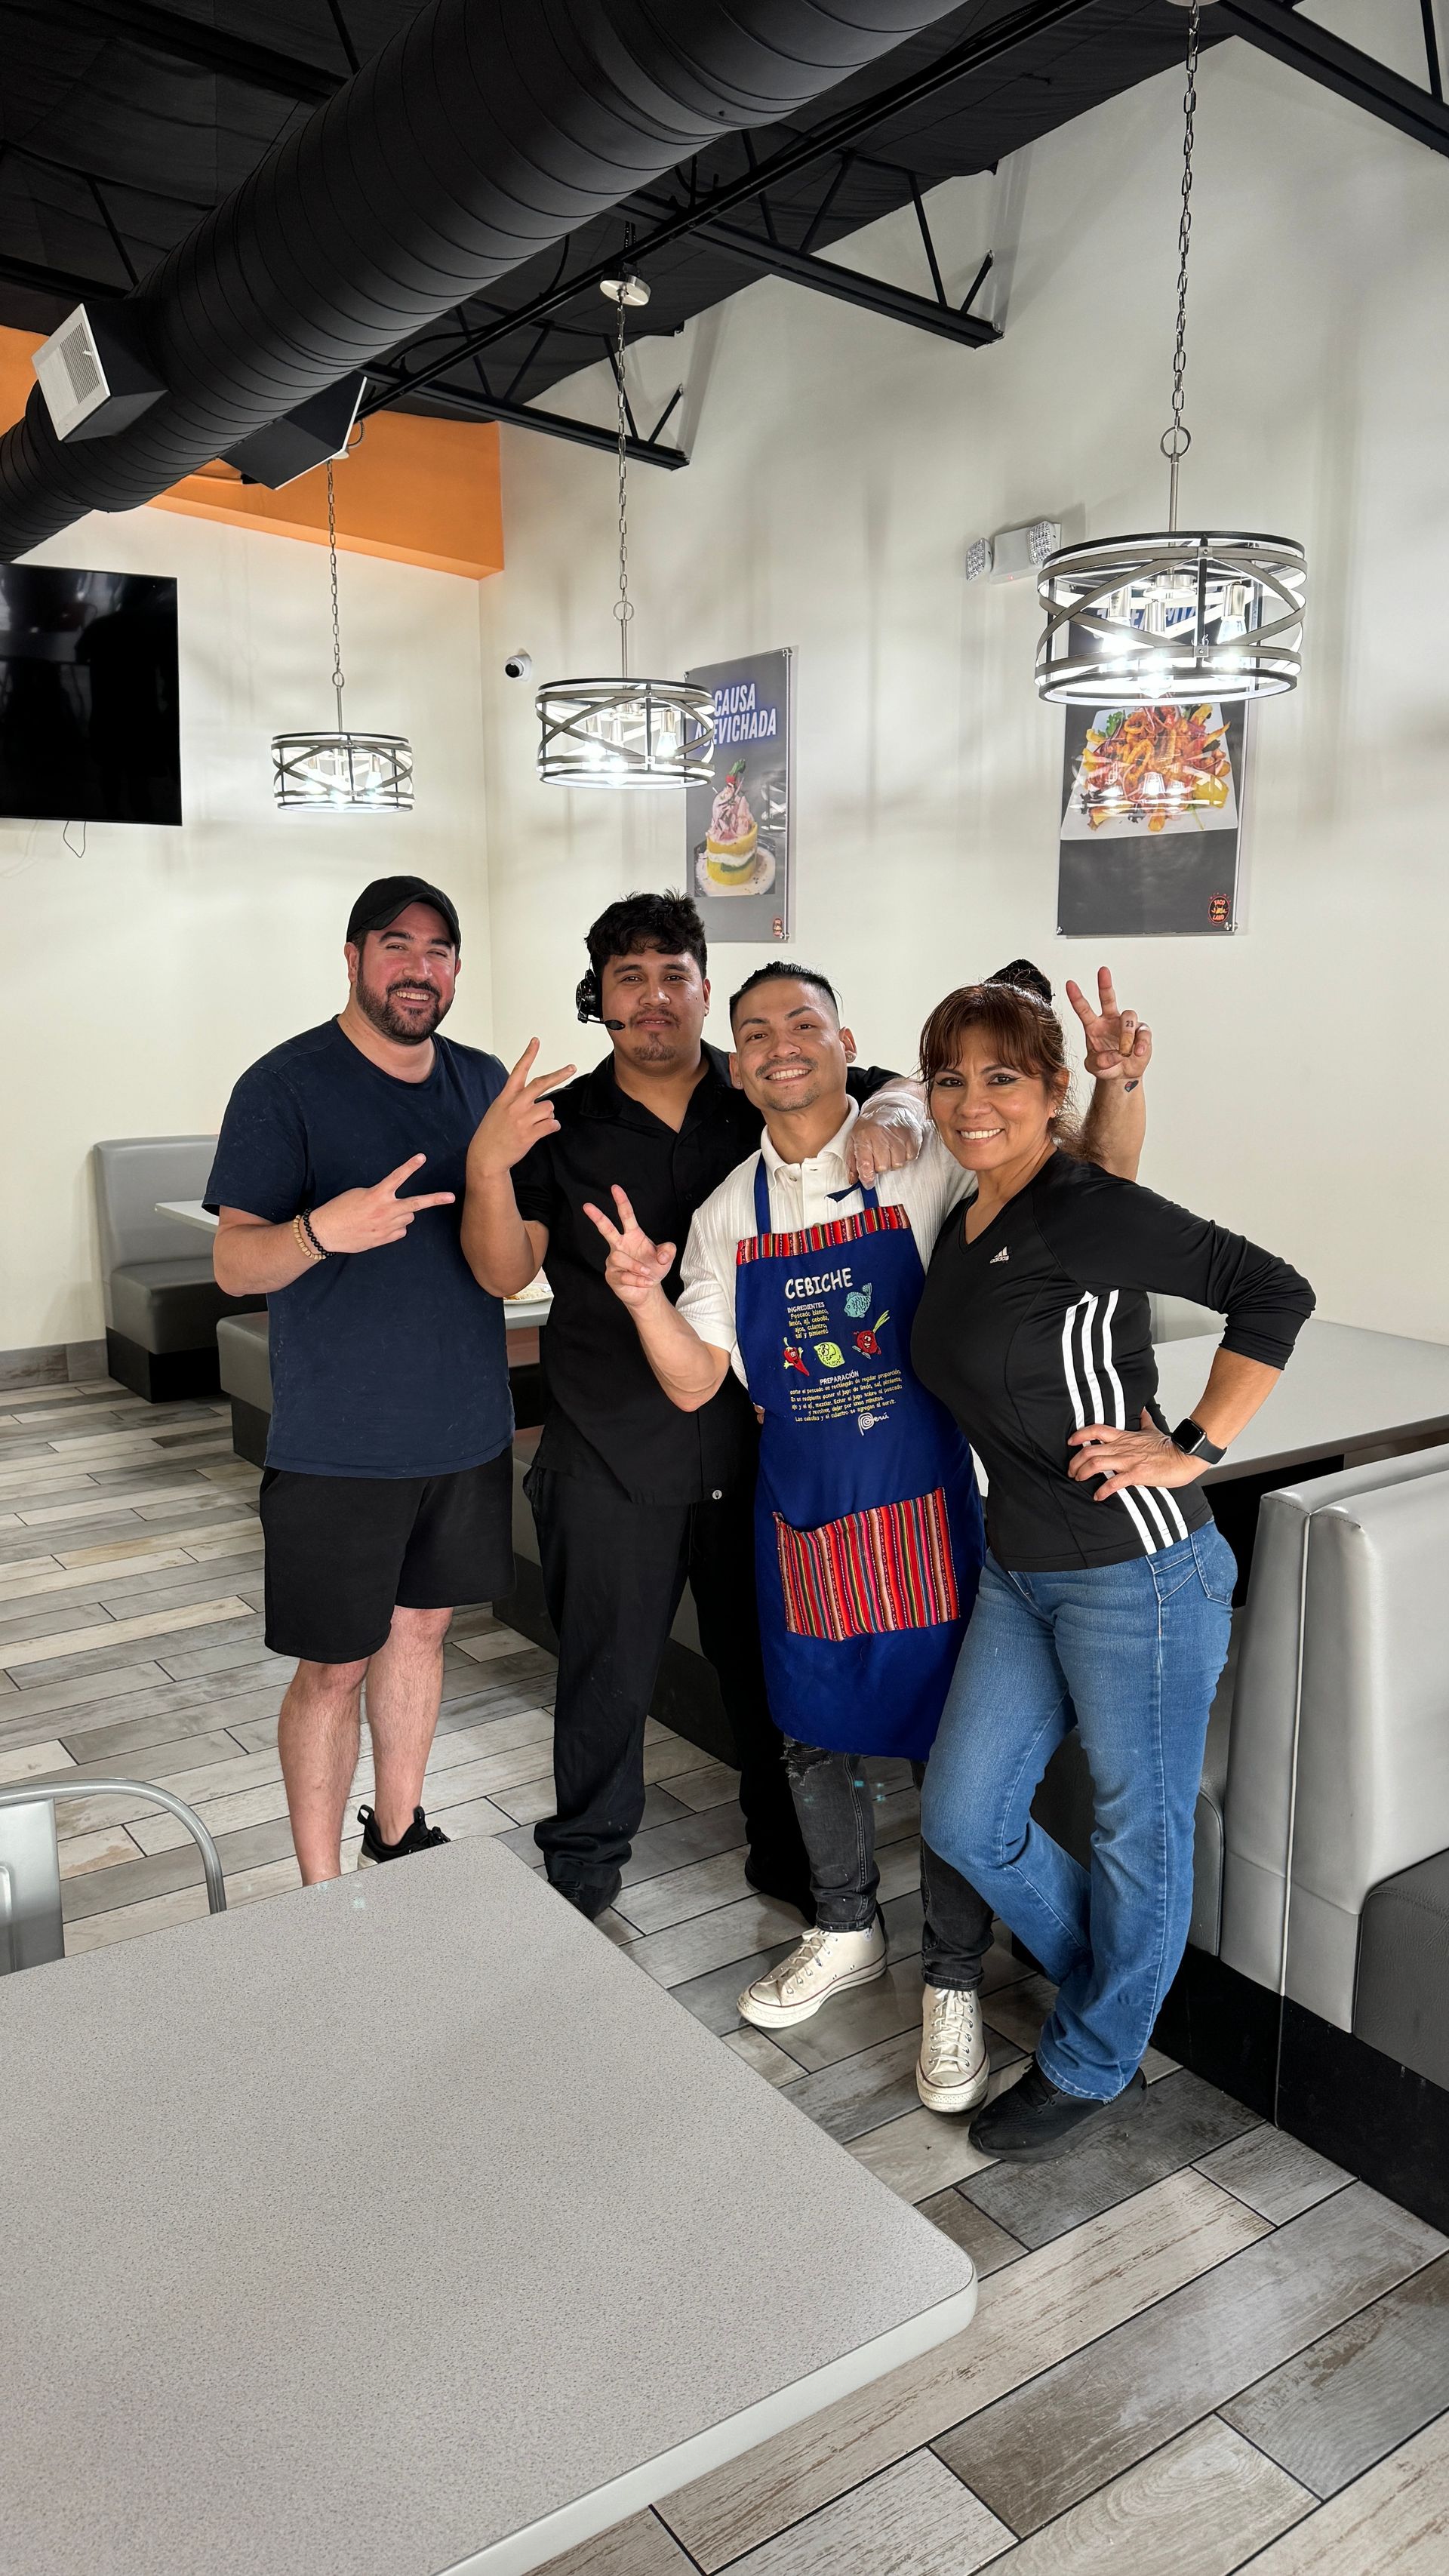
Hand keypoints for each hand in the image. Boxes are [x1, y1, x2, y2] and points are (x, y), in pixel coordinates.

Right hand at [309, 1156, 454, 1254]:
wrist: (326, 1233)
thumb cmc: (339, 1209)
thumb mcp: (358, 1194)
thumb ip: (379, 1195)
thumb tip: (393, 1202)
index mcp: (376, 1195)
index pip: (397, 1177)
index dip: (410, 1166)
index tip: (422, 1157)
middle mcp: (385, 1211)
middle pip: (416, 1204)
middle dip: (435, 1199)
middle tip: (451, 1197)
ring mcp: (386, 1227)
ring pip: (408, 1217)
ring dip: (402, 1214)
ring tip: (383, 1214)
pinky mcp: (385, 1239)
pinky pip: (401, 1231)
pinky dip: (395, 1228)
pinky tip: (380, 1226)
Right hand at [468, 1040, 575, 1180]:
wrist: (486, 1157)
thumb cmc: (491, 1134)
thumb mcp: (497, 1110)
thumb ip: (515, 1101)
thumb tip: (538, 1102)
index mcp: (506, 1097)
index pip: (519, 1070)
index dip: (529, 1055)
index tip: (536, 1041)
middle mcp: (515, 1105)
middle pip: (541, 1084)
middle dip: (559, 1074)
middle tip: (571, 1068)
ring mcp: (523, 1119)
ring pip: (549, 1108)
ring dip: (548, 1115)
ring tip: (536, 1123)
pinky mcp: (530, 1133)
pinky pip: (552, 1125)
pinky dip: (552, 1127)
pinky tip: (544, 1130)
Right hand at [581, 1185, 675, 1310]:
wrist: (647, 1291)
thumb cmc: (653, 1269)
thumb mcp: (666, 1258)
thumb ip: (669, 1250)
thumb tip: (662, 1255)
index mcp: (633, 1236)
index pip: (626, 1216)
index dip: (621, 1202)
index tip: (615, 1188)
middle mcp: (620, 1245)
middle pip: (607, 1229)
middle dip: (597, 1217)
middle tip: (587, 1206)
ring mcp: (614, 1261)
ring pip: (619, 1257)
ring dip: (636, 1266)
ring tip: (647, 1273)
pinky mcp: (612, 1276)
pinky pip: (623, 1275)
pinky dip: (638, 1279)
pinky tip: (646, 1282)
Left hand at [848, 1097, 927, 1185]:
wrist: (889, 1106)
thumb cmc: (870, 1126)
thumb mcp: (854, 1140)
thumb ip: (853, 1162)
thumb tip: (853, 1181)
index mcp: (864, 1136)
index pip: (865, 1164)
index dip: (867, 1177)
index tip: (868, 1183)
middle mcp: (881, 1135)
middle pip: (883, 1167)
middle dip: (880, 1166)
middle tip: (879, 1155)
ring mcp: (898, 1135)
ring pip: (897, 1164)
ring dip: (893, 1162)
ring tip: (889, 1150)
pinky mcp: (912, 1136)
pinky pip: (910, 1158)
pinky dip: (905, 1156)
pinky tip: (899, 1147)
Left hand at [1065, 968, 1151, 1085]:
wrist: (1122, 1075)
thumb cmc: (1106, 1066)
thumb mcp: (1095, 1067)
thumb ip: (1099, 1062)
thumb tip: (1113, 1055)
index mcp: (1094, 1026)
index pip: (1084, 1009)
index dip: (1077, 997)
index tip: (1069, 984)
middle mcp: (1110, 1021)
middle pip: (1108, 998)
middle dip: (1105, 984)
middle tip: (1102, 971)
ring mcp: (1127, 1025)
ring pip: (1128, 1017)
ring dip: (1126, 1034)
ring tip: (1125, 1051)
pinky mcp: (1141, 1032)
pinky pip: (1143, 1033)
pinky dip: (1141, 1043)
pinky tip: (1137, 1052)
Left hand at [1068, 1408, 1203, 1497]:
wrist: (1184, 1456)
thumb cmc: (1169, 1446)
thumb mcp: (1152, 1429)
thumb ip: (1144, 1420)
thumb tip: (1142, 1410)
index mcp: (1124, 1437)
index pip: (1096, 1430)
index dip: (1080, 1435)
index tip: (1071, 1441)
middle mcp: (1122, 1447)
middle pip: (1089, 1450)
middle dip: (1076, 1461)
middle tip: (1072, 1470)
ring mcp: (1128, 1460)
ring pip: (1096, 1463)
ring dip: (1083, 1473)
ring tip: (1079, 1479)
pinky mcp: (1136, 1474)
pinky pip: (1114, 1482)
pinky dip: (1103, 1490)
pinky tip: (1098, 1496)